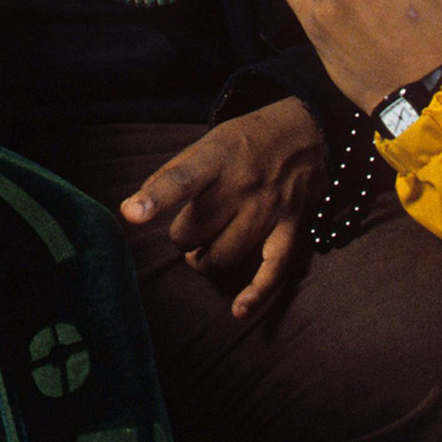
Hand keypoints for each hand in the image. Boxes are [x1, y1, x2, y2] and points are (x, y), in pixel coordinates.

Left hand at [122, 99, 321, 316]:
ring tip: (206, 248)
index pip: (181, 180)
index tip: (132, 213)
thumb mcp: (209, 141)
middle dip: (184, 237)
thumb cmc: (248, 141)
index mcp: (217, 158)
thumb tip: (136, 208)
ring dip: (205, 260)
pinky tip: (239, 310)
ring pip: (222, 257)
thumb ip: (172, 173)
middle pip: (194, 233)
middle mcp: (243, 185)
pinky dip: (256, 293)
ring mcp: (268, 210)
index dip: (155, 198)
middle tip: (192, 226)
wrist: (309, 131)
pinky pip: (273, 270)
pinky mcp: (291, 229)